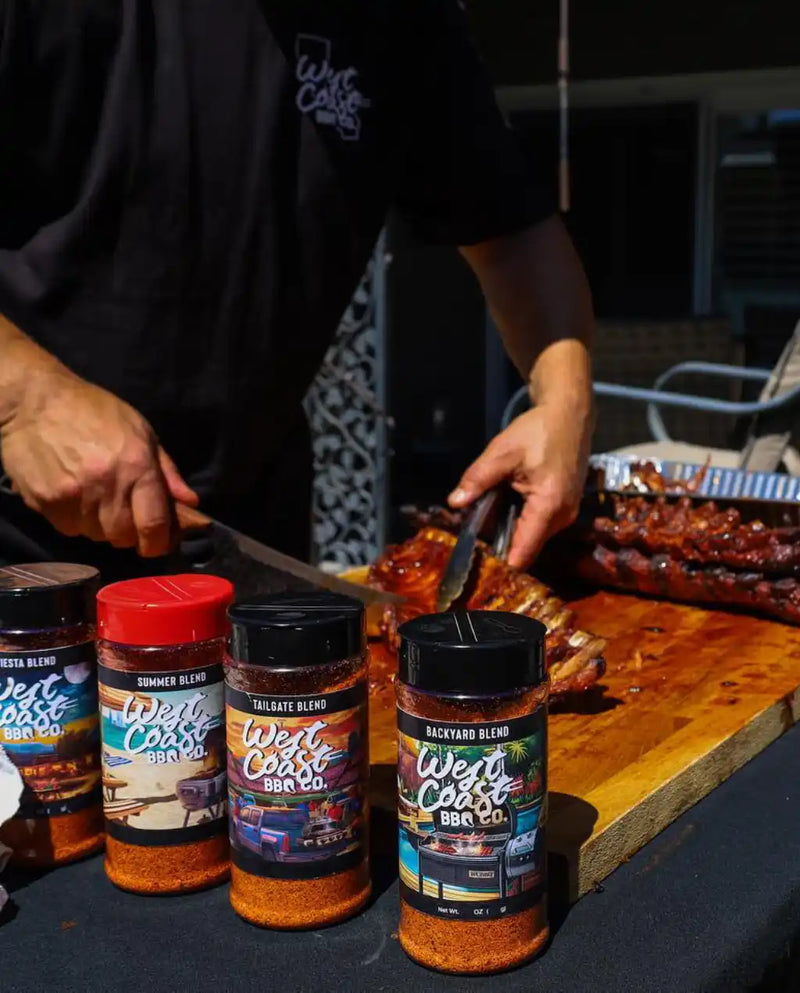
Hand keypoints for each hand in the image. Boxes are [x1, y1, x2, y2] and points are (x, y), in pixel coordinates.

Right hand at [0, 367, 197, 556]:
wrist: (34, 400)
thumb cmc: (93, 411)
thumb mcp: (140, 431)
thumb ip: (166, 471)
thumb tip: (190, 502)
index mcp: (136, 466)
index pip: (154, 524)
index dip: (158, 543)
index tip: (157, 544)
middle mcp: (106, 484)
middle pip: (123, 537)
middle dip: (128, 532)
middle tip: (124, 513)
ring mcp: (73, 495)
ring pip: (96, 535)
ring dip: (100, 525)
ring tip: (96, 497)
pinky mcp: (45, 501)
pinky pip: (69, 528)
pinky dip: (76, 520)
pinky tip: (74, 495)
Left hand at [448, 404, 590, 569]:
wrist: (569, 415)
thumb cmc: (537, 431)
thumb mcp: (501, 453)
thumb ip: (478, 480)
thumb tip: (455, 503)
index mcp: (549, 505)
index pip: (524, 552)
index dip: (500, 561)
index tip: (477, 561)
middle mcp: (563, 517)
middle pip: (526, 546)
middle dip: (501, 540)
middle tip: (476, 526)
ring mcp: (568, 514)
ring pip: (533, 537)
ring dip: (511, 528)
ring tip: (491, 508)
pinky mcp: (567, 508)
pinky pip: (540, 525)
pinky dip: (522, 519)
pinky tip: (508, 500)